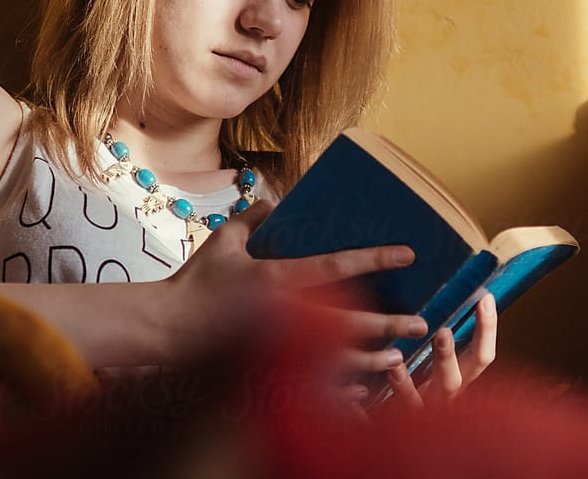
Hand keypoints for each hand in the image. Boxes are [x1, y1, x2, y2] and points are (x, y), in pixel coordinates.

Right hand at [162, 200, 428, 366]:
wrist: (166, 328)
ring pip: (338, 359)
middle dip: (388, 324)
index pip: (336, 265)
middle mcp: (284, 315)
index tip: (408, 253)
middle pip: (349, 323)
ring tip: (401, 355)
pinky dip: (343, 387)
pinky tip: (365, 387)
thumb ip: (252, 218)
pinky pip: (314, 384)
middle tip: (420, 322)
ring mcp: (277, 347)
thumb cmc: (195, 281)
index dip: (375, 257)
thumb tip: (276, 200)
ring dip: (373, 359)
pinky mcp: (268, 369)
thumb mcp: (223, 240)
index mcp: (277, 278)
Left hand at [381, 293, 498, 410]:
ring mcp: (428, 408)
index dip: (488, 328)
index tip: (485, 298)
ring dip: (441, 361)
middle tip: (448, 328)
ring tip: (437, 337)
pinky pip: (404, 401)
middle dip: (464, 348)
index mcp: (459, 381)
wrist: (398, 441)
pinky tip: (392, 367)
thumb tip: (456, 301)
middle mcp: (448, 396)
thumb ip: (444, 345)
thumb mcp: (435, 371)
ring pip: (440, 387)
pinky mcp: (403, 418)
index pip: (483, 355)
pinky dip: (400, 383)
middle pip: (463, 374)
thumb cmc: (417, 396)